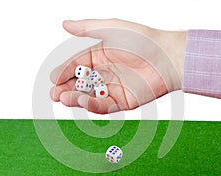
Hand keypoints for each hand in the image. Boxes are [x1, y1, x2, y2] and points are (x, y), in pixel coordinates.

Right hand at [50, 19, 185, 113]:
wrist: (167, 57)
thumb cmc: (142, 40)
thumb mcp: (111, 28)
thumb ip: (86, 28)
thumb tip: (64, 24)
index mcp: (101, 55)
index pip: (77, 65)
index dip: (64, 71)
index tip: (53, 78)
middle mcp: (106, 72)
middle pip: (81, 83)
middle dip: (66, 88)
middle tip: (54, 93)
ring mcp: (114, 88)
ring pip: (89, 96)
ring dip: (75, 98)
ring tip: (62, 98)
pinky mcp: (123, 102)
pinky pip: (104, 105)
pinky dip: (91, 104)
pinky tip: (81, 101)